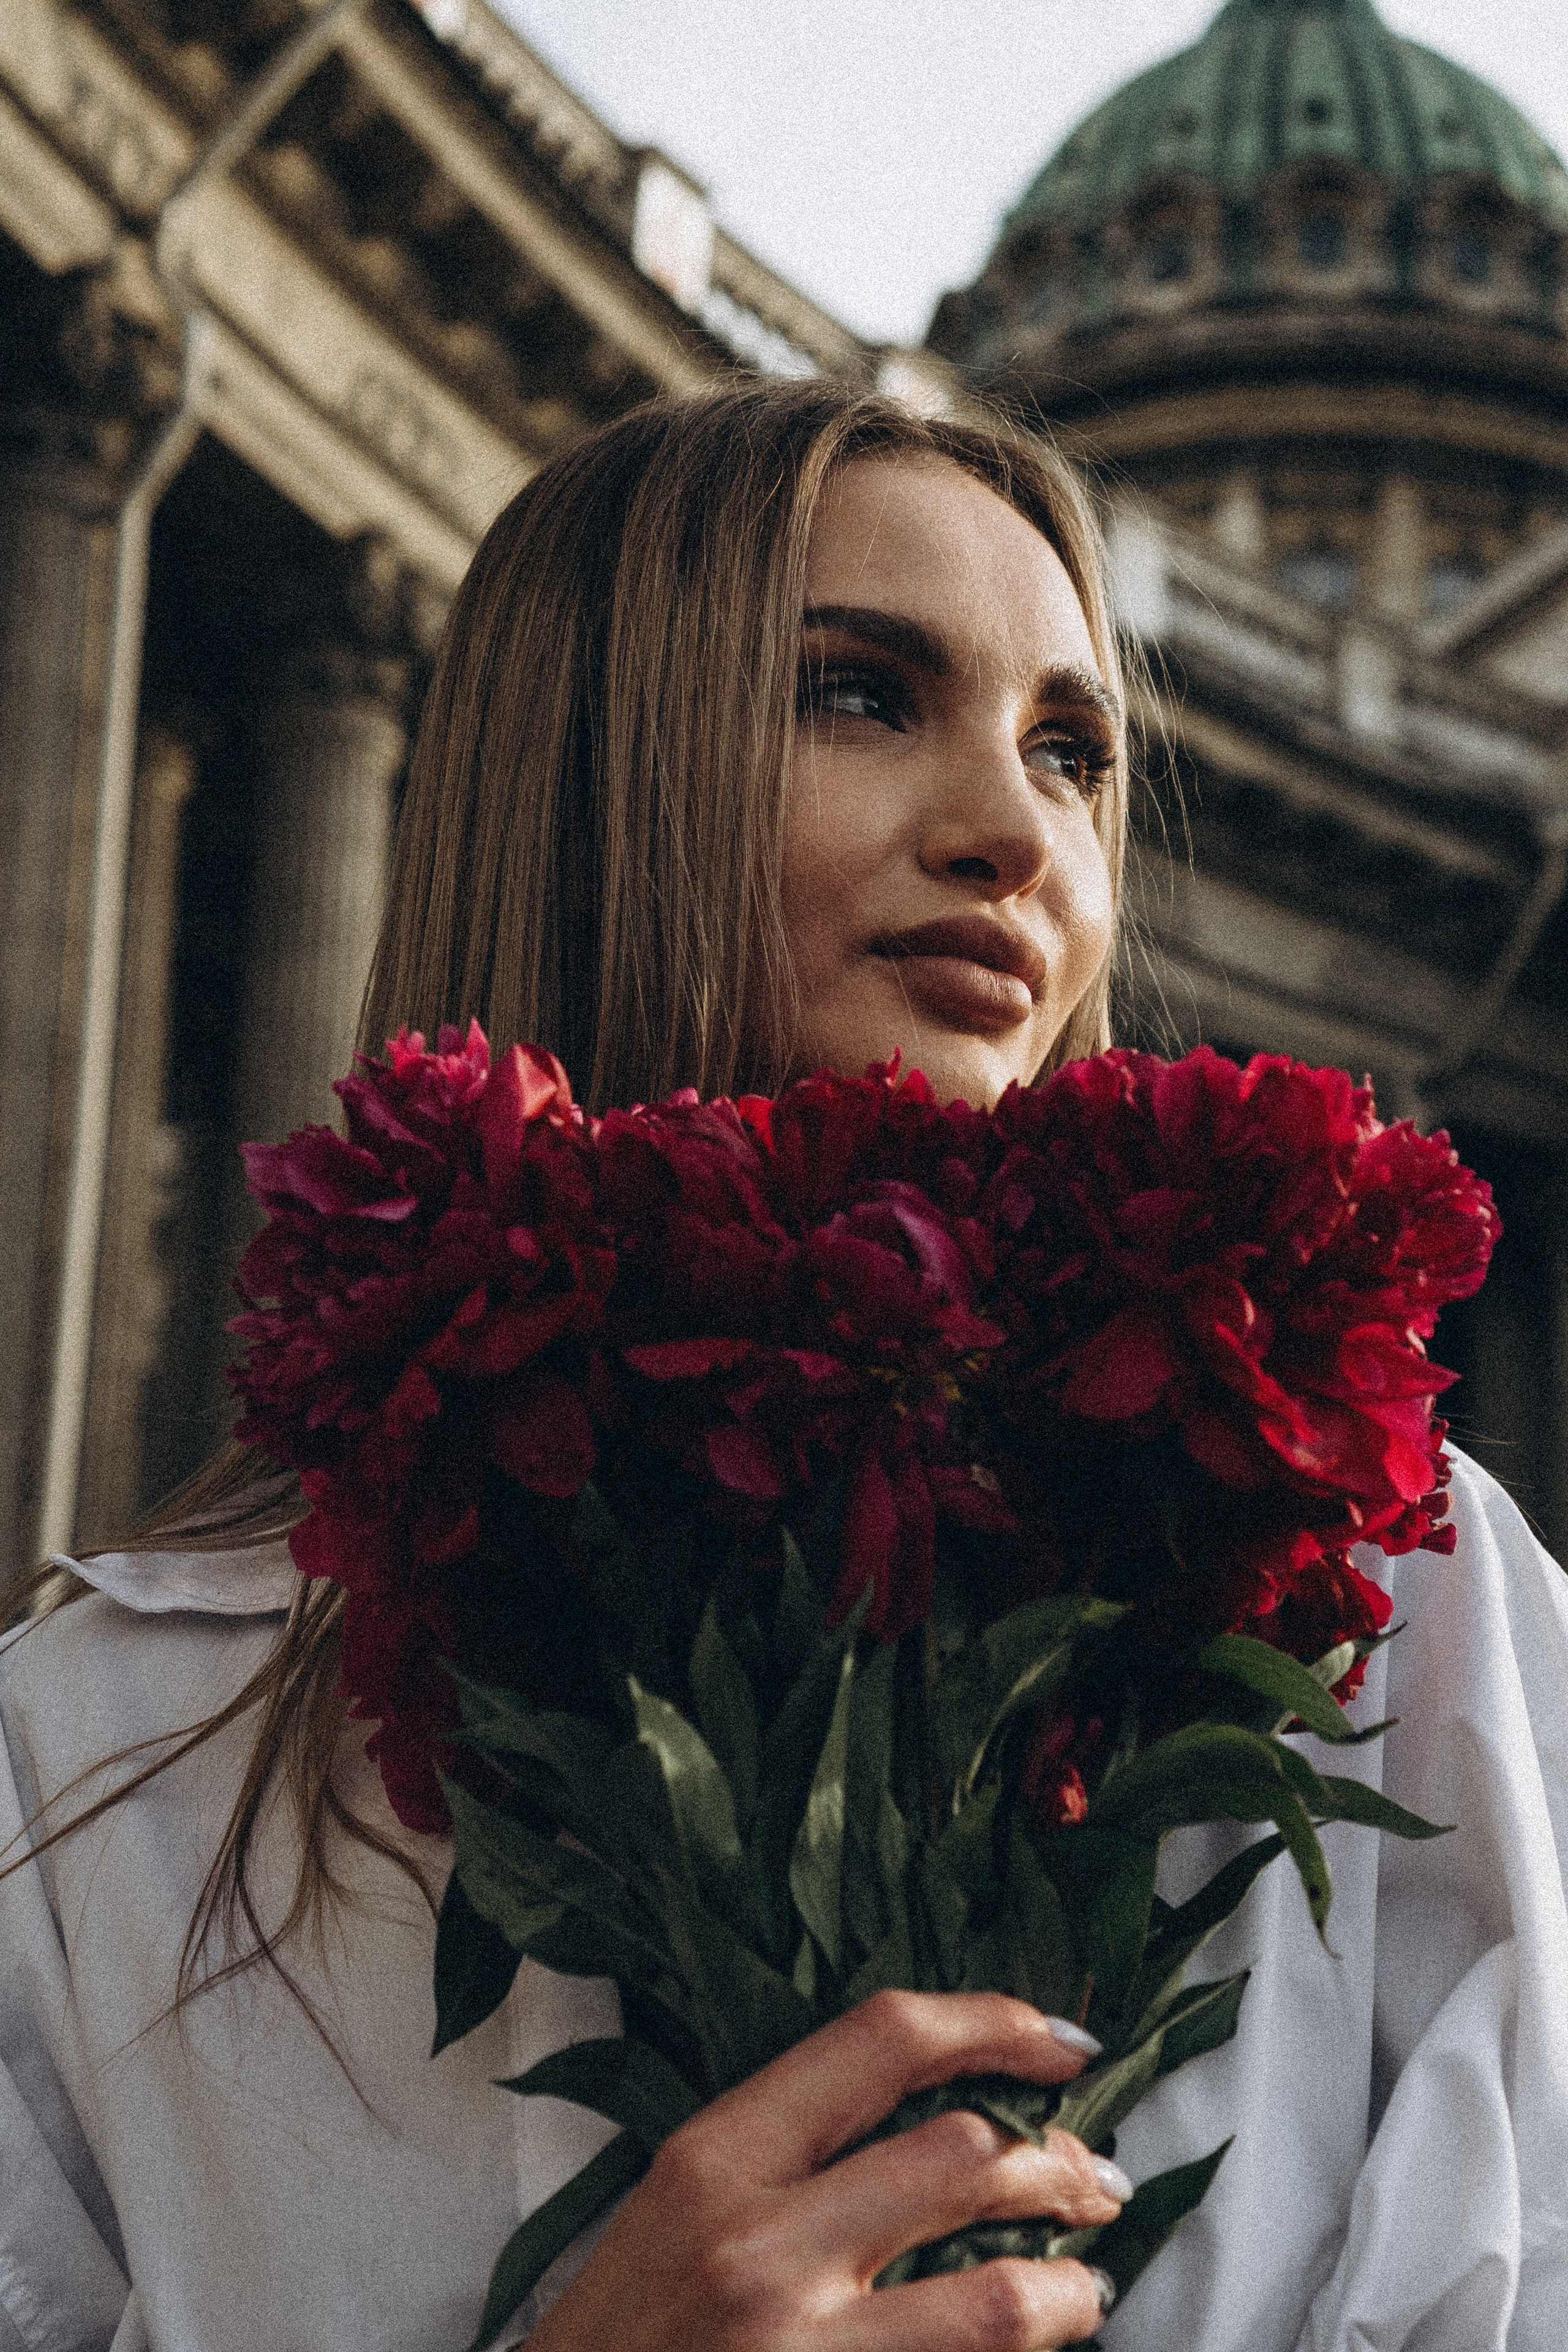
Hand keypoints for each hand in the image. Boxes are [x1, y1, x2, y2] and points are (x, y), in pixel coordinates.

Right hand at [528, 1990, 1123, 2350]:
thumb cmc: (626, 2338)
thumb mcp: (681, 2209)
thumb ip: (790, 2154)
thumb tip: (942, 2117)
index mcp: (715, 2156)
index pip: (881, 2040)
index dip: (993, 2022)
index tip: (1059, 2040)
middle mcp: (759, 2242)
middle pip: (962, 2155)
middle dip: (1058, 2162)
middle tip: (1096, 2175)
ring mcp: (798, 2348)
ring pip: (996, 2292)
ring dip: (1069, 2282)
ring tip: (1088, 2280)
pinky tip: (1048, 2341)